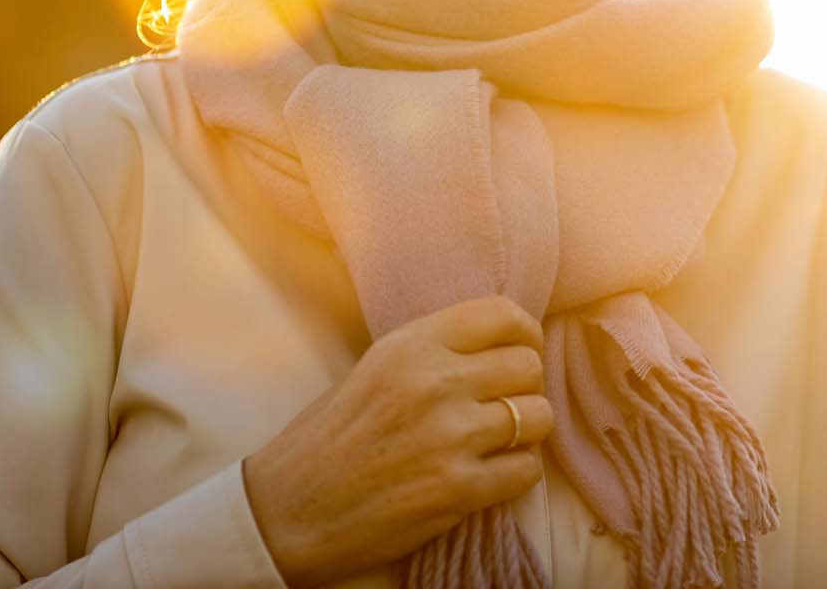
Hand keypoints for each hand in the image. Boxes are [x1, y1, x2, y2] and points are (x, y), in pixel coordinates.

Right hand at [241, 294, 554, 587]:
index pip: (503, 314)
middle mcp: (435, 382)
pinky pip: (528, 470)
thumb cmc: (329, 439)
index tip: (521, 352)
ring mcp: (449, 436)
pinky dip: (517, 474)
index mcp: (411, 344)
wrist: (288, 511)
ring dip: (525, 433)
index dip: (524, 334)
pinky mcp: (458, 490)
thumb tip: (504, 345)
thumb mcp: (376, 368)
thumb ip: (436, 352)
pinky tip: (489, 476)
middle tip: (502, 407)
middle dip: (524, 388)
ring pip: (538, 417)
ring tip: (497, 443)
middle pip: (529, 366)